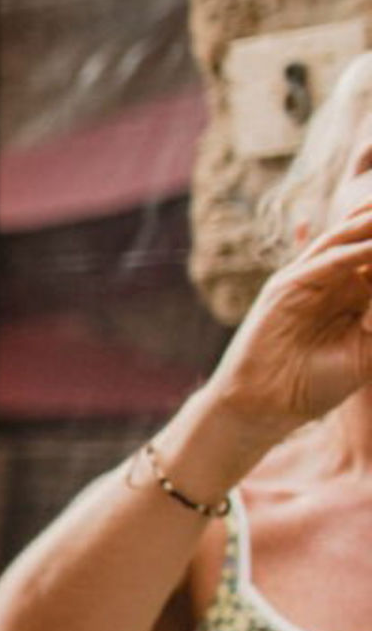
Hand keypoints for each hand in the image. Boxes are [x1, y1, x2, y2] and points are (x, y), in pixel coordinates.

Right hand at [204, 192, 371, 436]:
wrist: (268, 405)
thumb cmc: (318, 383)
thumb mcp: (370, 350)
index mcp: (356, 291)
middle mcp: (333, 279)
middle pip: (367, 238)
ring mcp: (308, 279)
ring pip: (346, 239)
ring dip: (371, 226)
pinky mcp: (286, 287)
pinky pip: (324, 261)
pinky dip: (351, 251)